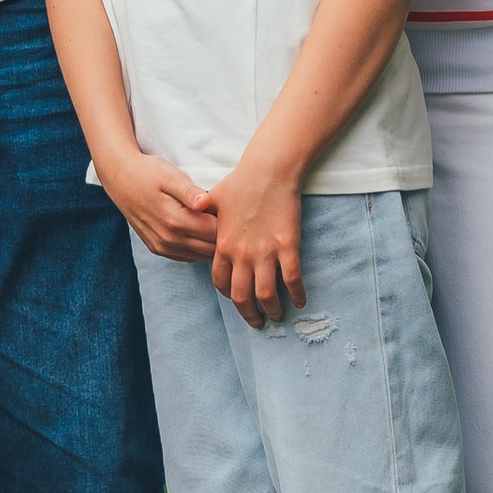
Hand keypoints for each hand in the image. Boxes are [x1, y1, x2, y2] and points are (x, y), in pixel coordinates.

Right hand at [99, 151, 219, 265]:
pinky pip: (189, 256)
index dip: (228, 222)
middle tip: (228, 215)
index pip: (215, 233)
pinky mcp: (158, 249)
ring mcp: (163, 247)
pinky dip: (198, 247)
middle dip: (223, 235)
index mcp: (175, 221)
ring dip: (211, 243)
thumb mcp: (171, 176)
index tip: (231, 208)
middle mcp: (169, 240)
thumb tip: (206, 202)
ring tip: (214, 221)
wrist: (120, 179)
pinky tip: (200, 230)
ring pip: (201, 255)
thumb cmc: (148, 173)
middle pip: (211, 248)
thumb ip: (190, 192)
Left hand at [203, 151, 306, 329]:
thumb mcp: (213, 200)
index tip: (239, 299)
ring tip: (278, 316)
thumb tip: (192, 216)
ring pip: (267, 295)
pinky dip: (297, 295)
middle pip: (242, 297)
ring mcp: (266, 252)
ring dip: (273, 311)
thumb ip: (203, 215)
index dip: (230, 295)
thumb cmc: (240, 182)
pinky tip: (300, 301)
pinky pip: (293, 280)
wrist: (269, 170)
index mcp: (222, 246)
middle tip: (258, 322)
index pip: (221, 284)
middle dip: (250, 315)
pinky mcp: (288, 247)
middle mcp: (242, 254)